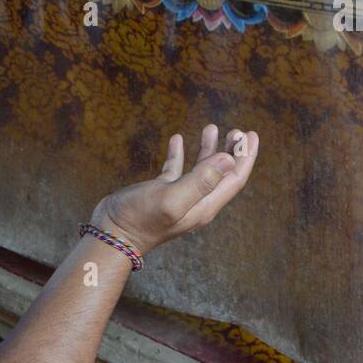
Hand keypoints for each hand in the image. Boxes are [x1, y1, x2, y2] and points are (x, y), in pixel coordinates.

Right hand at [91, 124, 257, 256]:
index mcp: (204, 206)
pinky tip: (177, 139)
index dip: (244, 157)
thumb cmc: (140, 219)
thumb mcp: (172, 198)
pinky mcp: (161, 193)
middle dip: (232, 152)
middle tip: (238, 130)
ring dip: (208, 149)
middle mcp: (196, 203)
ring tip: (211, 127)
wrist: (111, 235)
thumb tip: (229, 159)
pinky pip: (176, 170)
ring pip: (201, 170)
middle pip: (222, 174)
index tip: (251, 134)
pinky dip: (180, 154)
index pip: (234, 179)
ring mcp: (179, 198)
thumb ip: (201, 180)